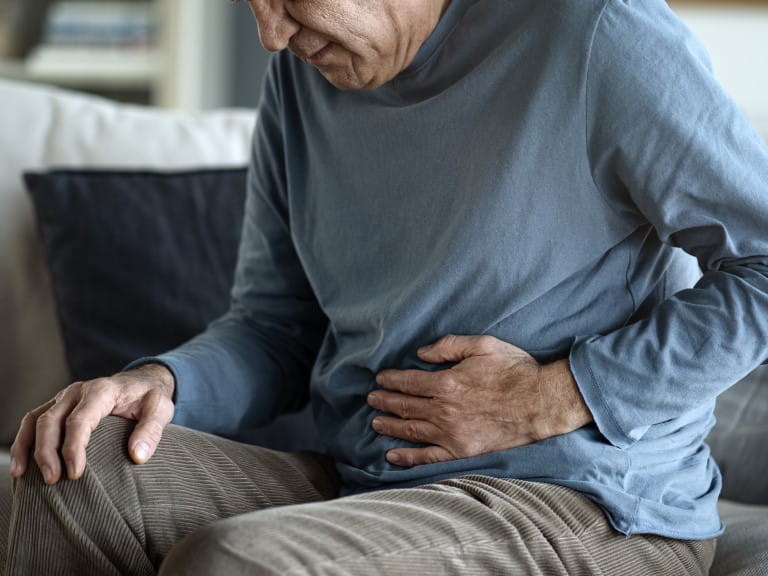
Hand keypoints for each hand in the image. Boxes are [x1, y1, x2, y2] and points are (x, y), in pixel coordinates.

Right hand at [10, 363, 174, 483]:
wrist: (141, 382)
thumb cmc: (150, 398)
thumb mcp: (160, 409)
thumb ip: (151, 431)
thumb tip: (137, 456)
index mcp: (102, 391)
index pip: (80, 420)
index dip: (74, 448)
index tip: (75, 474)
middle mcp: (78, 391)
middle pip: (51, 421)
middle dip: (47, 452)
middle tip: (53, 480)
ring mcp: (64, 398)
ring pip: (35, 420)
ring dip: (27, 447)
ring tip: (25, 476)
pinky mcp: (58, 406)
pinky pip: (33, 421)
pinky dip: (23, 442)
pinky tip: (21, 466)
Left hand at [368, 335, 591, 466]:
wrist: (541, 402)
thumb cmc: (514, 370)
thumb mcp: (482, 345)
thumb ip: (448, 346)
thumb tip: (421, 353)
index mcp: (447, 383)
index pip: (408, 381)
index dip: (390, 380)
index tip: (380, 379)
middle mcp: (444, 410)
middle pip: (404, 406)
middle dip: (384, 401)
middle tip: (371, 399)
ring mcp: (451, 433)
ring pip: (411, 430)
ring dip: (389, 426)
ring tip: (375, 422)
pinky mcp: (461, 451)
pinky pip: (428, 456)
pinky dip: (408, 457)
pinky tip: (392, 456)